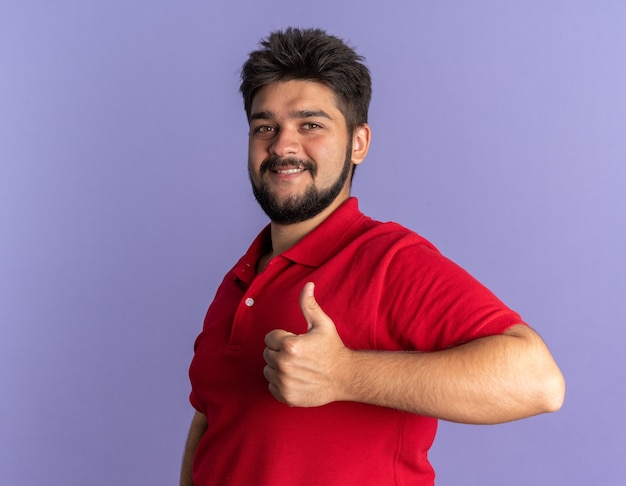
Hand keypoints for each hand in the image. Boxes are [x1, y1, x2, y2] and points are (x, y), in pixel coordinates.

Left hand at [263, 282, 350, 406]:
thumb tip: (307, 285)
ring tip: (297, 366)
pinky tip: (296, 379)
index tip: (296, 342)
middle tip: (298, 355)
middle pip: (267, 354)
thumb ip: (309, 305)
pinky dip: (280, 384)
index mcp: (289, 345)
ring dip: (278, 368)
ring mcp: (284, 382)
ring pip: (268, 370)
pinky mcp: (286, 396)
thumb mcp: (322, 324)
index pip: (269, 338)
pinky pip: (271, 386)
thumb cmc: (333, 349)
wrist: (345, 377)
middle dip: (279, 352)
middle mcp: (283, 364)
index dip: (282, 338)